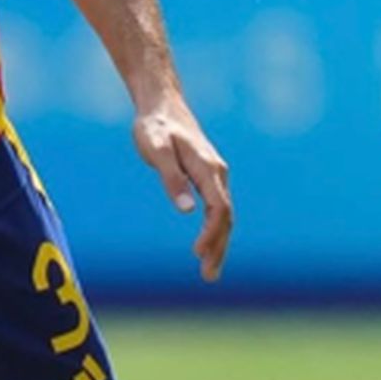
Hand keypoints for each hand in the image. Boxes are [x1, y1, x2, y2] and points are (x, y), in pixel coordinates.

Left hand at [131, 94, 233, 282]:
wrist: (161, 103)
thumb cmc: (155, 126)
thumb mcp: (157, 150)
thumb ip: (172, 179)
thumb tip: (186, 211)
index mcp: (207, 168)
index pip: (218, 208)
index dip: (211, 233)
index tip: (198, 253)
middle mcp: (217, 173)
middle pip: (226, 217)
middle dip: (219, 247)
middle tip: (209, 276)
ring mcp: (214, 175)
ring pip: (223, 215)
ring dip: (219, 243)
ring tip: (209, 271)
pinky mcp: (207, 176)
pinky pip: (217, 208)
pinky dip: (215, 230)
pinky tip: (207, 246)